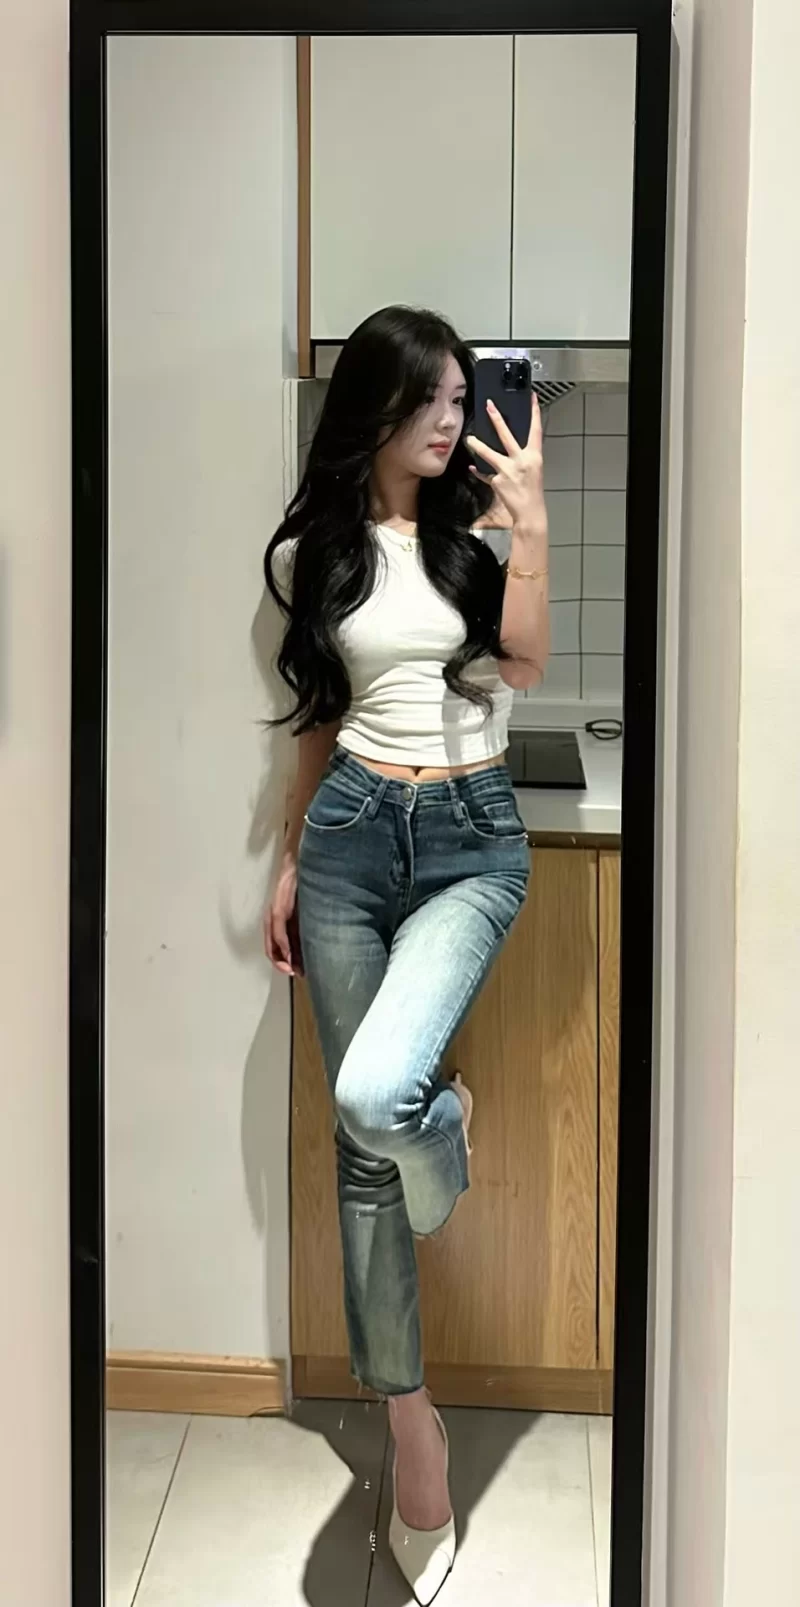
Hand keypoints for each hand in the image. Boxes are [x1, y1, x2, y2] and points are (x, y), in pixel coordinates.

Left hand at [264, 854, 302, 975]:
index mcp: (278, 921)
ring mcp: (274, 914)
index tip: (296, 973)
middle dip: (281, 965)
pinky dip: (284, 944)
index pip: (276, 949)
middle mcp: (272, 920)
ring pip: (273, 943)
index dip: (283, 963)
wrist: (299, 863)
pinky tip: (291, 953)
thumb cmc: (303, 886)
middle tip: (295, 974)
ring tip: (292, 968)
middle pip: (271, 950)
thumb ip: (303, 928)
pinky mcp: (279, 908)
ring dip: (282, 958)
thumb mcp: (303, 911)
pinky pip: (279, 930)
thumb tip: (309, 948)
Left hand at [467, 395, 546, 534]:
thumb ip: (522, 458)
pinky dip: (479, 471)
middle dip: (497, 419)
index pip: (536, 431)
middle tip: (489, 406)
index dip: (535, 413)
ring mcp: (508, 471)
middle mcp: (521, 461)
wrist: (530, 512)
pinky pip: (485, 475)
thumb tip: (510, 448)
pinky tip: (472, 467)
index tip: (532, 398)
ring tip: (468, 438)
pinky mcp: (497, 481)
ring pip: (489, 454)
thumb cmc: (533, 492)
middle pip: (506, 436)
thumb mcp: (533, 471)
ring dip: (477, 445)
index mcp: (534, 457)